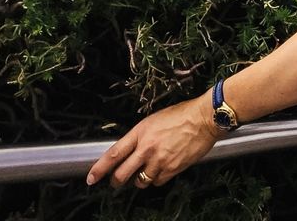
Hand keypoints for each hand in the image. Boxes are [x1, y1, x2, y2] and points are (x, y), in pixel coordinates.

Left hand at [86, 95, 220, 188]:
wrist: (205, 118)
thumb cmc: (182, 114)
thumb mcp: (154, 119)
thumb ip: (140, 136)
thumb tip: (131, 150)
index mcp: (140, 132)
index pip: (113, 155)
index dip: (99, 169)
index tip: (91, 178)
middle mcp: (147, 148)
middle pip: (122, 174)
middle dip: (116, 181)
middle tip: (117, 182)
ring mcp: (159, 160)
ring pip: (140, 181)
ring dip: (140, 180)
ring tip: (146, 172)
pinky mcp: (172, 168)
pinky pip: (157, 182)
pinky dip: (157, 179)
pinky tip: (161, 170)